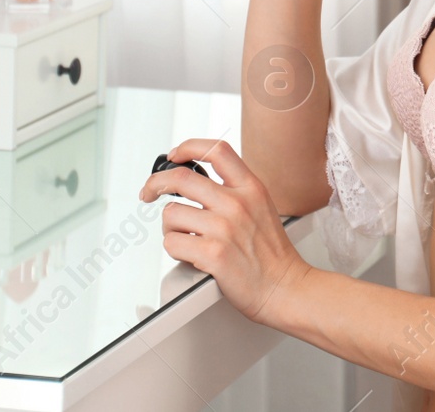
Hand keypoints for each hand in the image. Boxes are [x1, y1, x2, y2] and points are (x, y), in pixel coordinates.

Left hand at [139, 138, 313, 326]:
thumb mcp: (262, 207)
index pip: (216, 150)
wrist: (285, 287)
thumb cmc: (272, 253)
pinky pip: (172, 243)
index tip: (174, 156)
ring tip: (185, 237)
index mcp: (251, 187)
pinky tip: (190, 254)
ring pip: (171, 214)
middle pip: (181, 178)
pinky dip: (175, 249)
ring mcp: (224, 228)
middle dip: (155, 184)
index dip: (188, 147)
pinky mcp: (213, 254)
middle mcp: (237, 203)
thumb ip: (235, 190)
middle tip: (149, 192)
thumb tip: (197, 181)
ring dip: (170, 227)